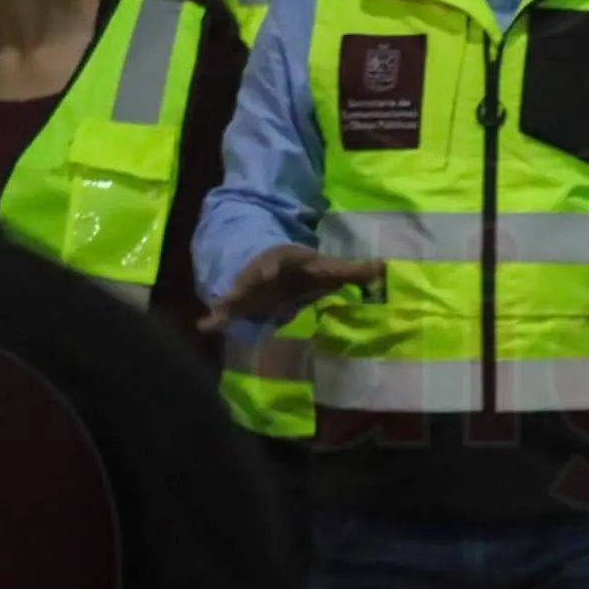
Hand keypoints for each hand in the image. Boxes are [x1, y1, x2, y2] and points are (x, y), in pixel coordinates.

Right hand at [197, 245, 381, 332]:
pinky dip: (215, 318)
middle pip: (254, 278)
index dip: (277, 264)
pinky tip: (204, 326)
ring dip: (229, 303)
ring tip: (214, 315)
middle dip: (250, 283)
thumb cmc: (301, 270)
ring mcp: (247, 288)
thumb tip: (385, 268)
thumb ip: (355, 271)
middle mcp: (264, 274)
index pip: (280, 262)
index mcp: (286, 263)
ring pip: (236, 294)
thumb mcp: (326, 269)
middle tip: (240, 288)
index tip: (273, 264)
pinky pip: (225, 309)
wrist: (266, 262)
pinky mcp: (237, 302)